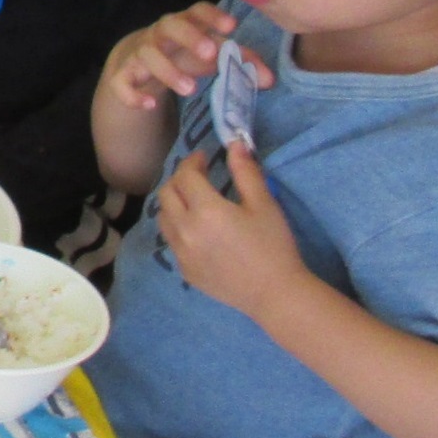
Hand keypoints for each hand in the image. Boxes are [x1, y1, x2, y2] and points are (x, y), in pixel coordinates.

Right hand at [101, 3, 269, 112]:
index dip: (213, 16)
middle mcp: (160, 33)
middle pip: (170, 25)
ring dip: (168, 71)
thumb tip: (270, 80)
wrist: (137, 62)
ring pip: (147, 55)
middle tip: (209, 53)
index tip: (232, 26)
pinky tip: (149, 106)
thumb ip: (240, 62)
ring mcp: (140, 53)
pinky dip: (133, 94)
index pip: (197, 11)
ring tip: (190, 90)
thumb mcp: (211, 54)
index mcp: (185, 22)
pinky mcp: (123, 75)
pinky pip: (121, 82)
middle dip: (189, 37)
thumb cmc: (183, 53)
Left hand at [155, 144, 309, 318]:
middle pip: (166, 195)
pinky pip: (171, 241)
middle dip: (179, 180)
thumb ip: (246, 172)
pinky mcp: (184, 270)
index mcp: (205, 210)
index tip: (203, 158)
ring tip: (193, 200)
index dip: (192, 162)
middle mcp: (185, 231)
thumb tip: (235, 144)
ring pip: (164, 218)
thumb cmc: (274, 245)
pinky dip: (178, 227)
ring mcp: (181, 253)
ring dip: (174, 203)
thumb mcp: (264, 204)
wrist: (274, 294)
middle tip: (197, 176)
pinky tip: (197, 229)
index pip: (185, 176)